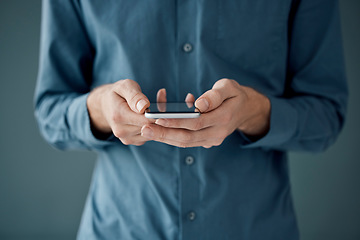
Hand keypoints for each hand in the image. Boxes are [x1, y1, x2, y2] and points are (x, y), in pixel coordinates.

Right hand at [87, 79, 165, 145]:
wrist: (106, 105)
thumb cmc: (117, 93)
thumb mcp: (125, 86)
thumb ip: (135, 96)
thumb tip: (144, 106)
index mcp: (118, 116)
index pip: (145, 120)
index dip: (155, 113)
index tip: (160, 106)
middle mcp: (121, 131)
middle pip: (149, 127)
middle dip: (156, 117)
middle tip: (157, 106)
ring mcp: (126, 138)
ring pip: (152, 133)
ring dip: (155, 123)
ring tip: (150, 111)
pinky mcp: (133, 141)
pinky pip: (149, 136)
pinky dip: (152, 128)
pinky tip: (148, 119)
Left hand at [141, 78, 270, 147]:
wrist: (245, 110)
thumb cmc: (234, 94)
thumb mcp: (229, 87)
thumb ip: (215, 95)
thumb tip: (199, 104)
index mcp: (224, 118)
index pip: (196, 122)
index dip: (176, 121)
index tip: (158, 118)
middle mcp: (218, 133)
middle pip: (188, 137)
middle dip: (164, 134)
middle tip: (144, 129)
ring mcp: (213, 140)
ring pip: (186, 143)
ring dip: (165, 138)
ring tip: (147, 132)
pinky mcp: (207, 142)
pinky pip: (188, 142)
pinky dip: (172, 138)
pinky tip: (158, 131)